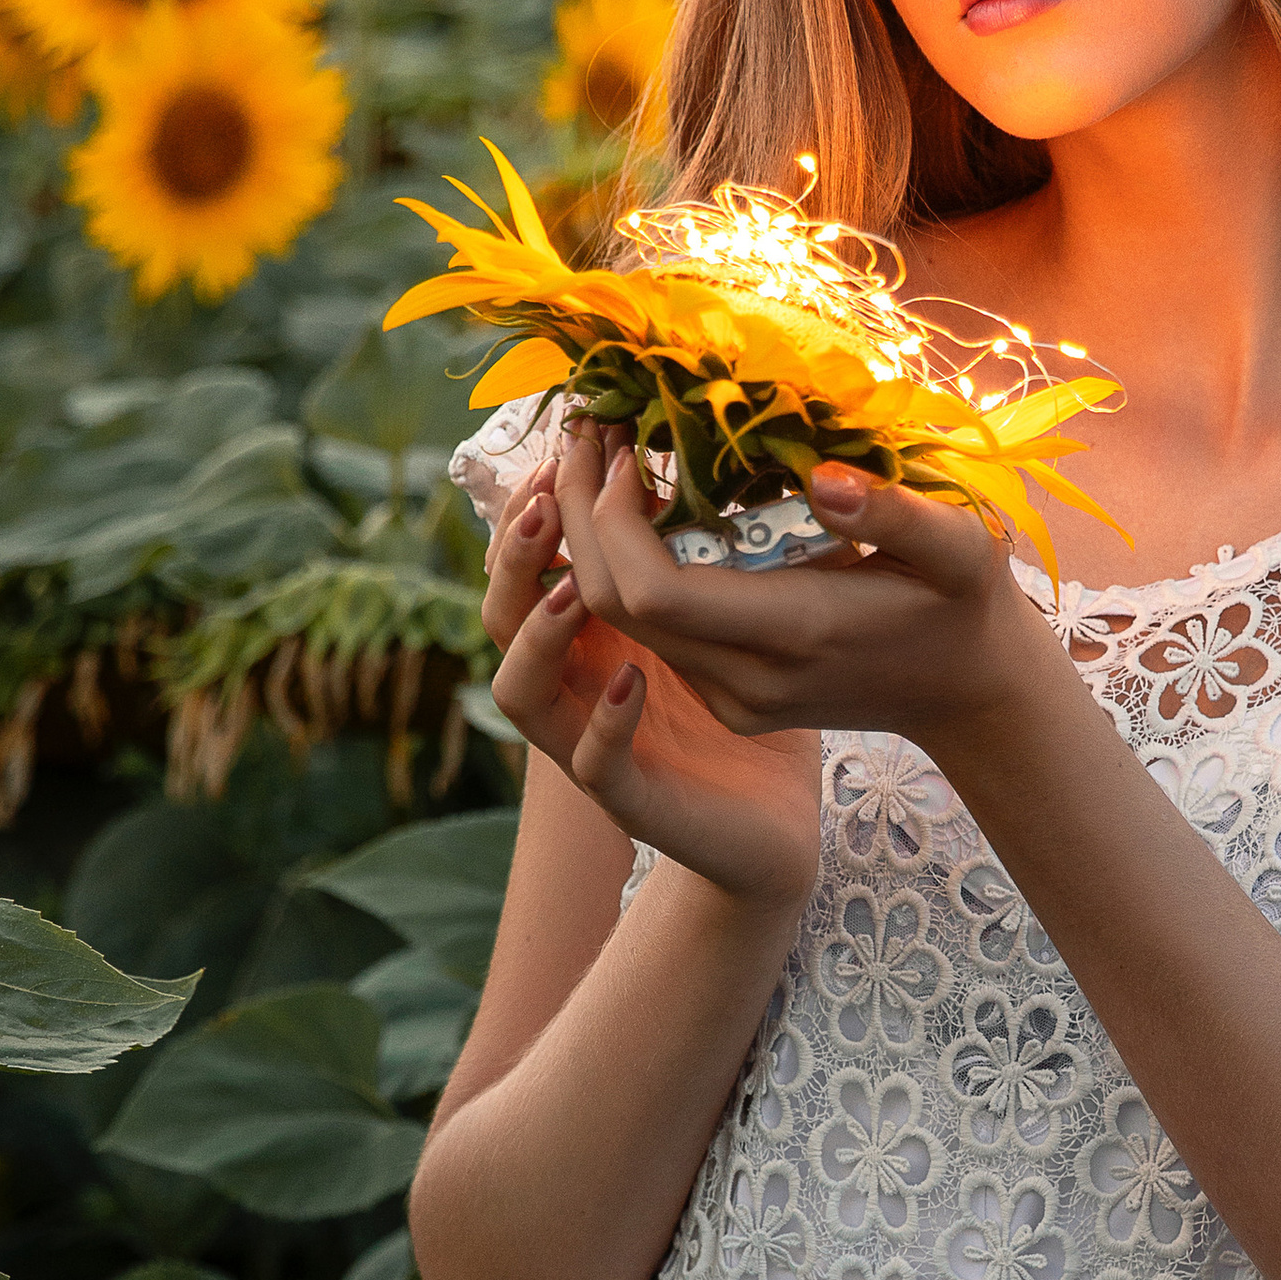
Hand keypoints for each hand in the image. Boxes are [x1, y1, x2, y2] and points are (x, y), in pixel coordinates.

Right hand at [481, 443, 824, 906]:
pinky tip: (635, 679)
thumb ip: (705, 558)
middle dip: (517, 557)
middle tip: (551, 500)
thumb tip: (708, 455)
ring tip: (577, 587)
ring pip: (520, 691)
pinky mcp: (633, 801)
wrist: (778, 828)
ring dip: (539, 635)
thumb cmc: (755, 717)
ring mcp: (591, 746)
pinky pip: (592, 764)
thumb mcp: (727, 623)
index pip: (526, 569)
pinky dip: (605, 722)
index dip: (528, 515)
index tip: (564, 451)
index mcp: (590, 642)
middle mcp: (575, 689)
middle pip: (501, 617)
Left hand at [540, 425, 1067, 769]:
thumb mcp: (958, 548)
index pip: (653, 592)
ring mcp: (733, 698)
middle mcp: (747, 680)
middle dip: (580, 515)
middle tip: (588, 431)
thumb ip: (892, 512)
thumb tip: (821, 474)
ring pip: (620, 623)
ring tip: (605, 455)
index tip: (627, 448)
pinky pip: (650, 634)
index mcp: (796, 634)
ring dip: (594, 539)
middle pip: (613, 605)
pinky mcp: (728, 699)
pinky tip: (639, 507)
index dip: (612, 519)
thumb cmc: (967, 605)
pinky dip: (625, 568)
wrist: (971, 694)